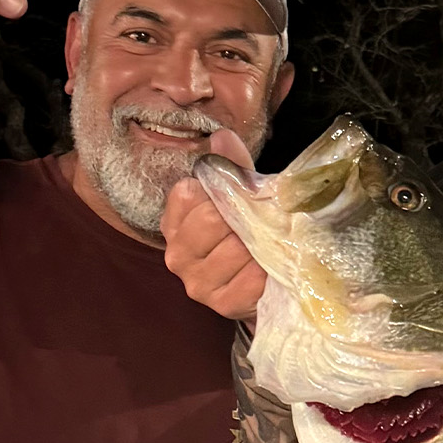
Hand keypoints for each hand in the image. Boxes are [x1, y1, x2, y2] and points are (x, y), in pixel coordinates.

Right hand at [162, 128, 267, 319]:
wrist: (263, 283)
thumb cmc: (246, 235)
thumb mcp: (239, 197)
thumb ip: (231, 167)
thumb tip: (223, 137)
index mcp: (174, 222)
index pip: (189, 194)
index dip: (221, 192)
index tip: (238, 197)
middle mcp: (177, 254)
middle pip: (211, 220)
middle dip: (241, 218)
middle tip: (258, 223)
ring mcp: (197, 283)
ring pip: (233, 249)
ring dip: (258, 245)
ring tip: (265, 246)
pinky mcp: (222, 305)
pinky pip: (250, 278)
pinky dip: (266, 270)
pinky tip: (268, 268)